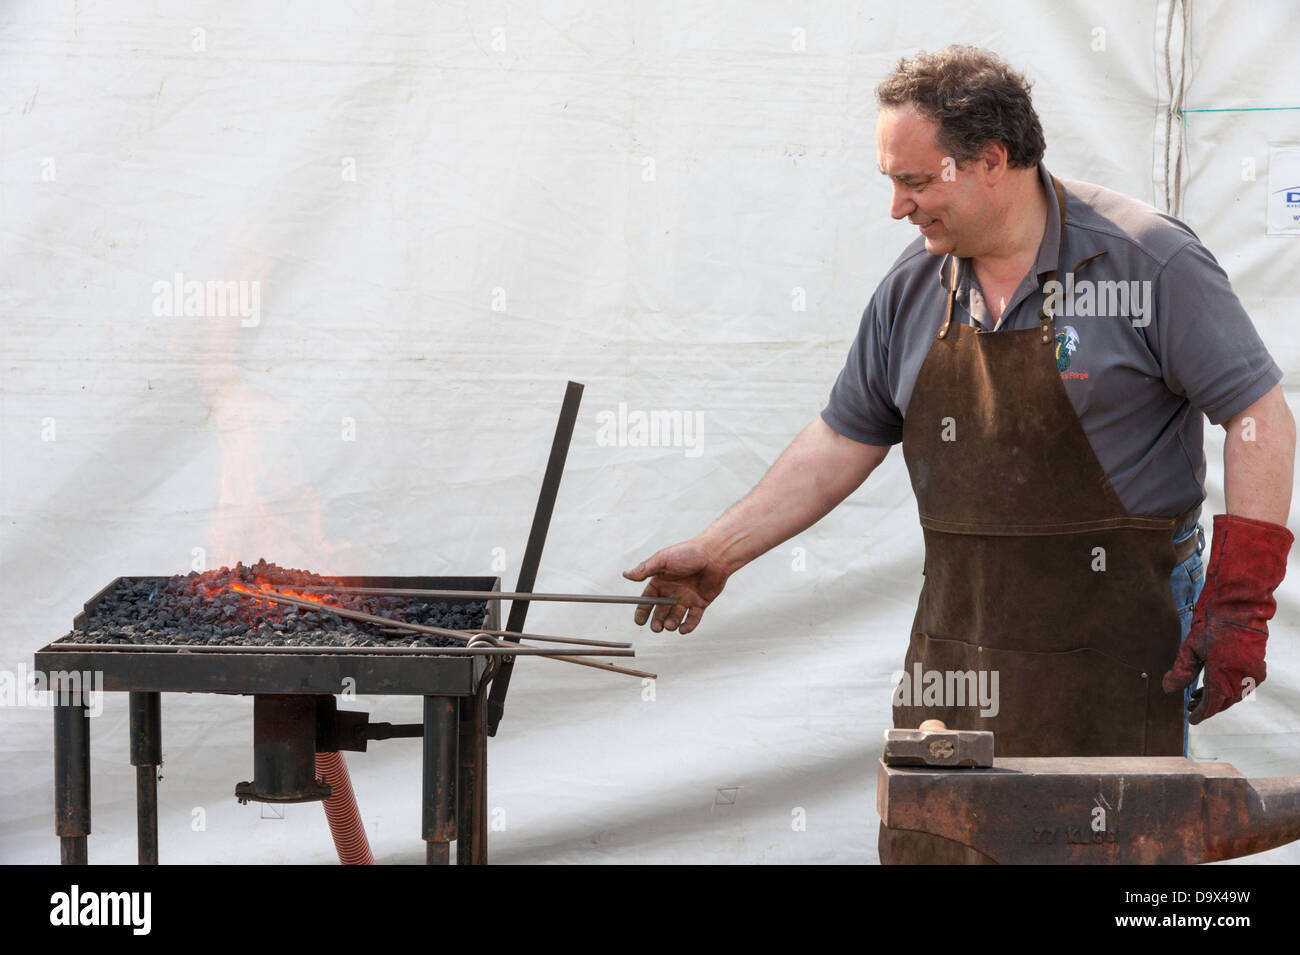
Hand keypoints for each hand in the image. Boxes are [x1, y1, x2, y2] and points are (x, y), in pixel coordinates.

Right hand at [623, 539, 729, 633]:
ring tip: (669, 625)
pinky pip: (693, 619)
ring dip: (671, 624)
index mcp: (661, 581)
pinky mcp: (700, 603)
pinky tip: (683, 629)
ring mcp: (686, 598)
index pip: (648, 599)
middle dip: (657, 622)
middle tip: (656, 628)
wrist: (714, 555)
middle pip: (660, 612)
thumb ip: (644, 569)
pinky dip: (688, 626)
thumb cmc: (688, 553)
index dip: (642, 611)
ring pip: (675, 617)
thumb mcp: (662, 559)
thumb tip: (626, 574)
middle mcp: (672, 591)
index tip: (639, 621)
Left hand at [1162, 514, 1292, 723]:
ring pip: (1235, 695)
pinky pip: (1243, 685)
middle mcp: (1241, 676)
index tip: (1191, 719)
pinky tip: (1215, 685)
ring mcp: (1253, 672)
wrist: (1239, 603)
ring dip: (1218, 698)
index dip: (1201, 713)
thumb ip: (1181, 671)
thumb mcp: (1190, 647)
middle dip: (1208, 706)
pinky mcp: (1258, 666)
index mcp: (1223, 673)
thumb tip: (1168, 689)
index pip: (1212, 703)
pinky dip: (1229, 688)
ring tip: (1198, 696)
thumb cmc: (1212, 622)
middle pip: (1224, 701)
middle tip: (1190, 707)